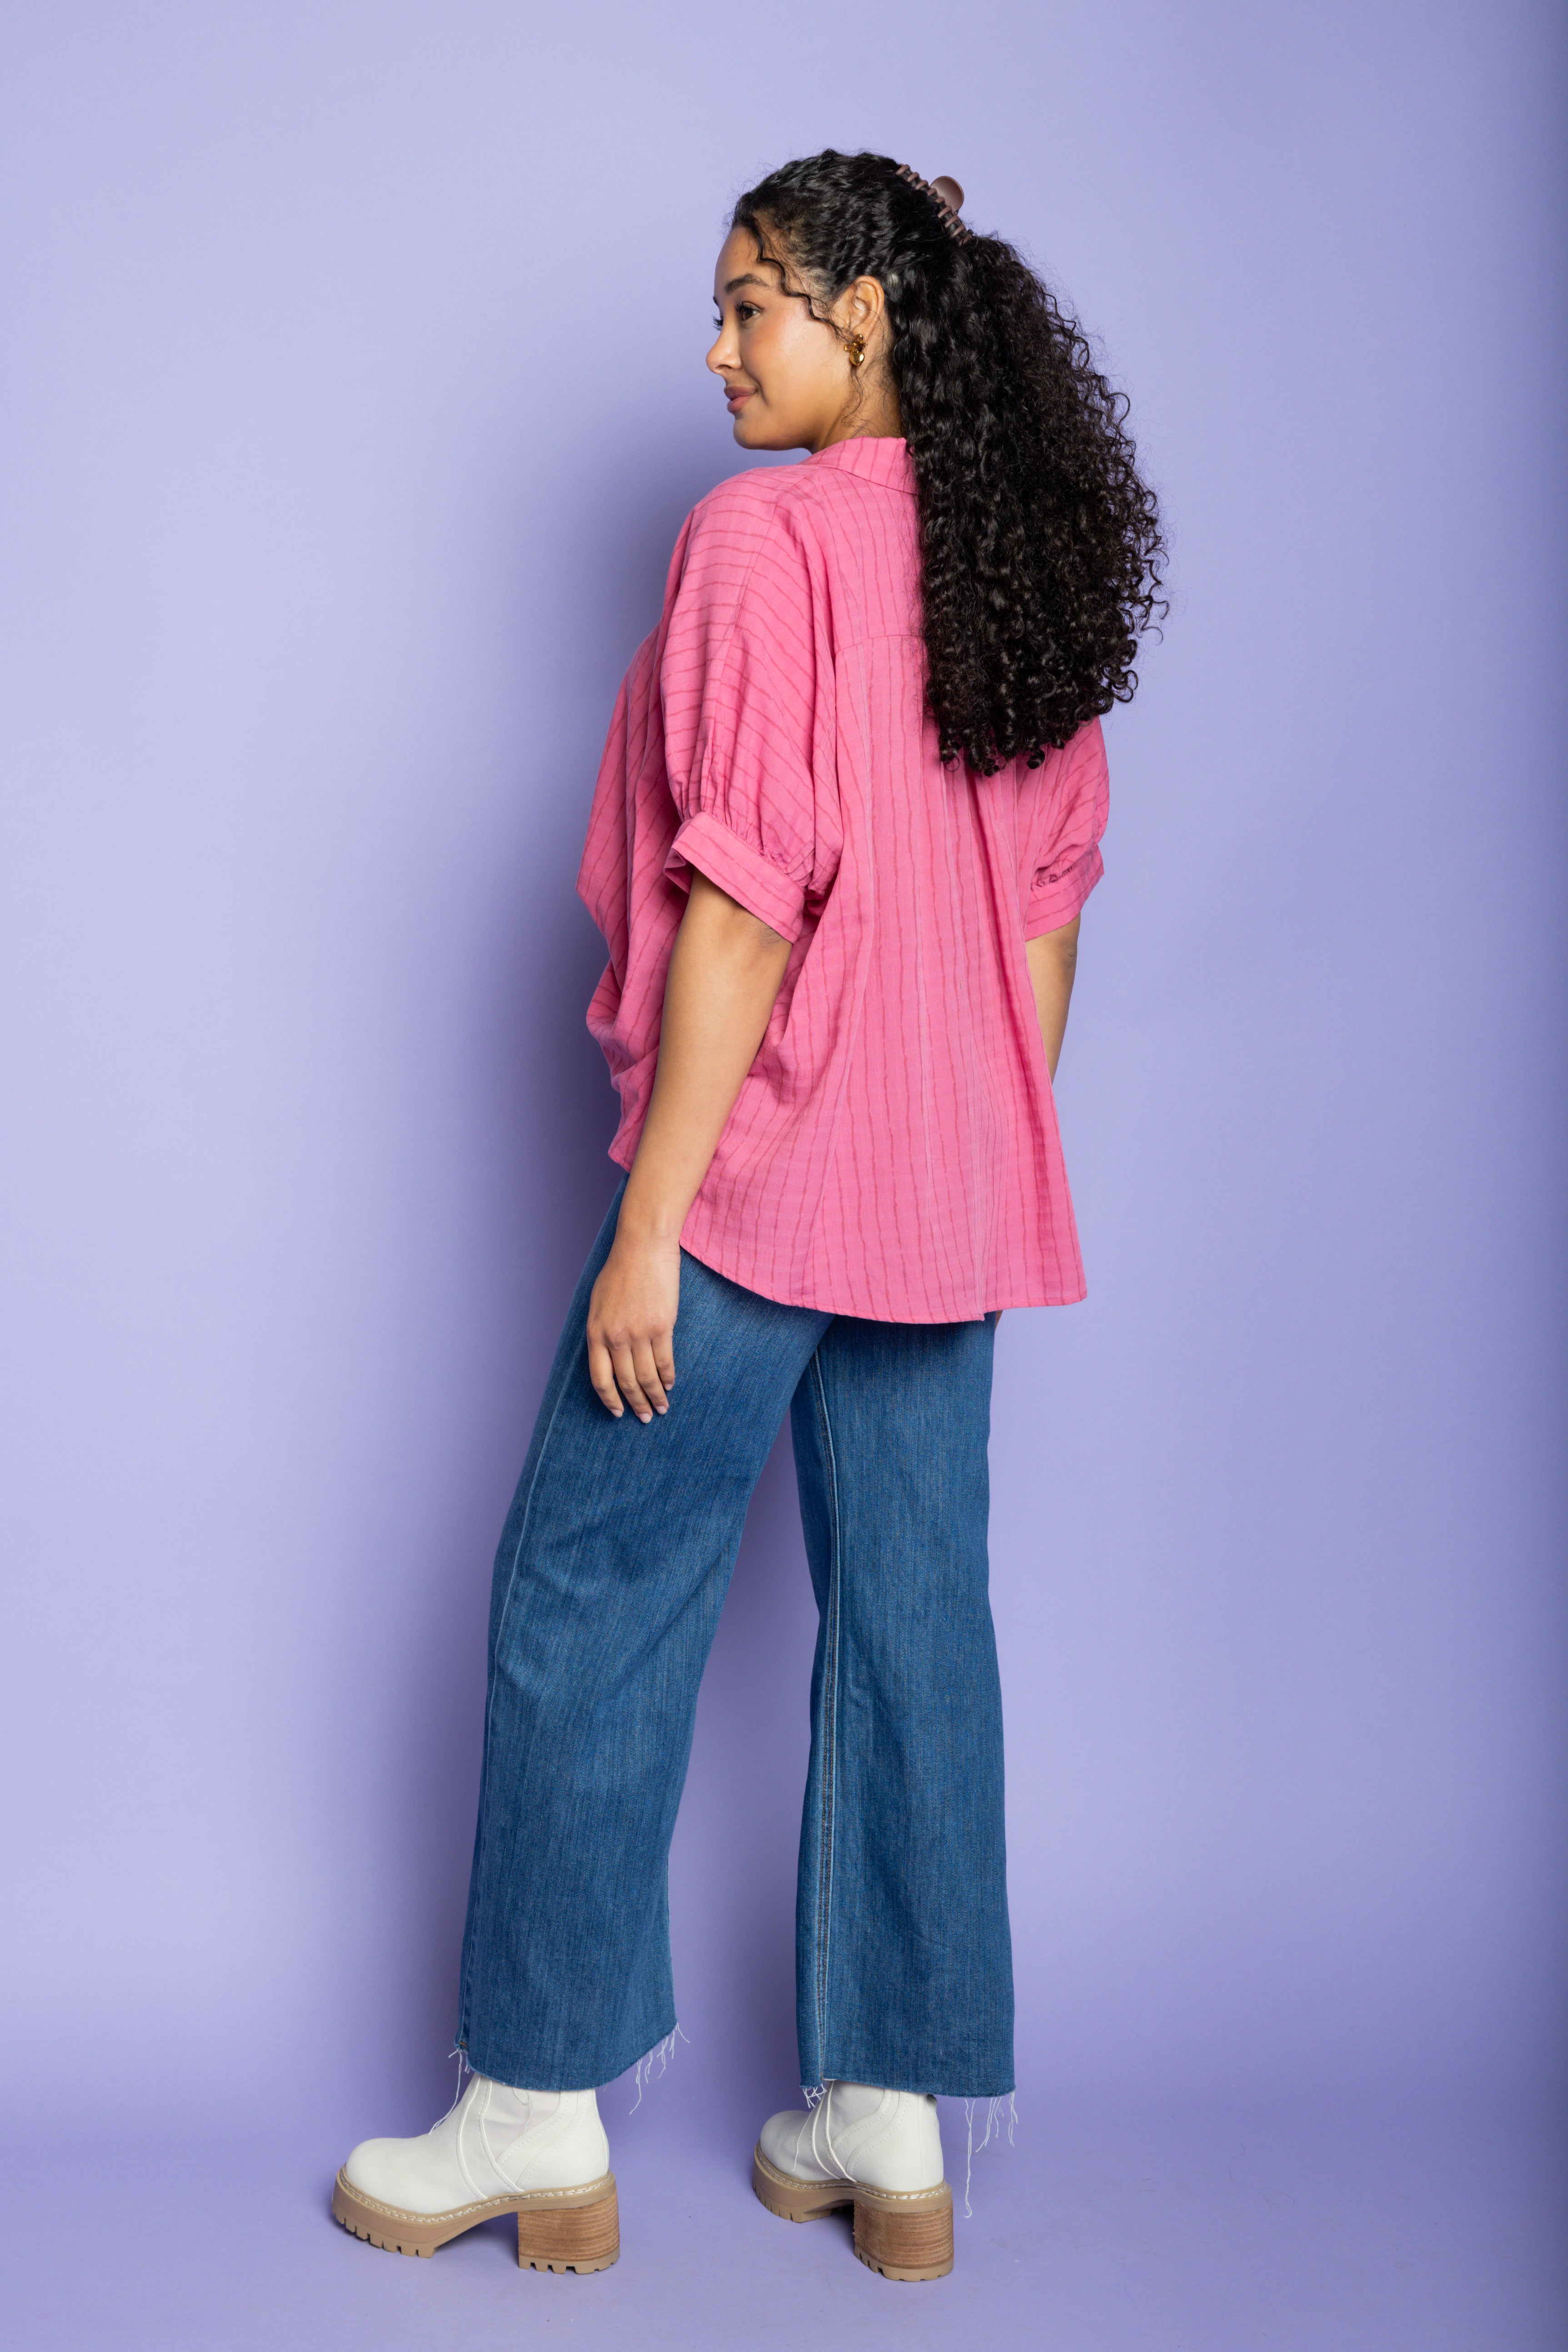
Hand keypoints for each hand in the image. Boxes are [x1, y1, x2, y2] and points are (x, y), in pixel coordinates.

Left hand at [586, 1228, 679, 1421]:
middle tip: (644, 1417)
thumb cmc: (619, 1271)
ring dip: (655, 1396)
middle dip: (635, 1404)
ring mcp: (640, 1333)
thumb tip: (607, 1355)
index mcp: (596, 1333)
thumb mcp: (598, 1302)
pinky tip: (670, 1384)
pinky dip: (668, 1376)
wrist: (642, 1247)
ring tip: (661, 1408)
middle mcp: (616, 1338)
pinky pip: (665, 1361)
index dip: (610, 1399)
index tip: (618, 1412)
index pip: (600, 1379)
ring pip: (647, 1376)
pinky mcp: (662, 1326)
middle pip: (626, 1382)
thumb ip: (600, 1330)